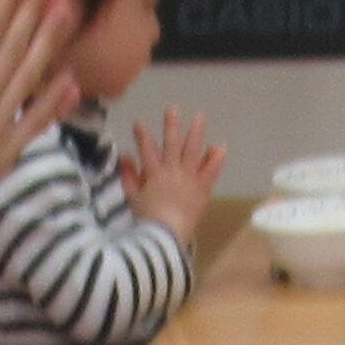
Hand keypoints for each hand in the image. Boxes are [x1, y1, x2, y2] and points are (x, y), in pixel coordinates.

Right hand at [123, 105, 224, 237]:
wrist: (167, 234)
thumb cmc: (148, 219)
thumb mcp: (133, 198)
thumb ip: (129, 176)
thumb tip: (124, 157)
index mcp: (154, 173)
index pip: (147, 149)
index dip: (142, 136)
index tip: (139, 124)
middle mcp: (172, 170)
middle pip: (171, 143)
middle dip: (171, 125)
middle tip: (172, 109)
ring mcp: (189, 178)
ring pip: (192, 150)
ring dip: (196, 132)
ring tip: (199, 116)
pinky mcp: (202, 189)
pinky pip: (210, 172)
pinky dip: (216, 159)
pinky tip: (221, 147)